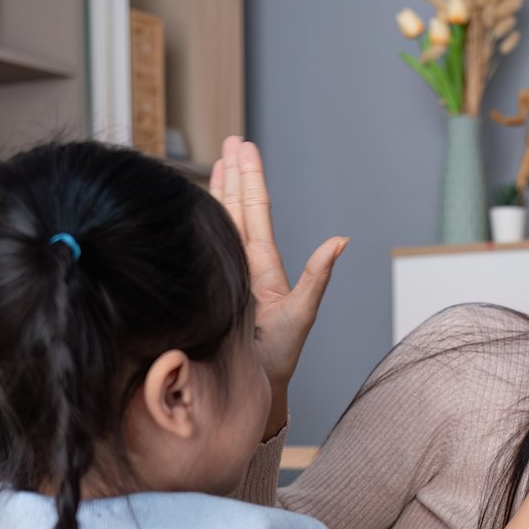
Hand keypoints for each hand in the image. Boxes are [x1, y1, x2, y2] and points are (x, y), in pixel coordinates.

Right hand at [208, 136, 346, 387]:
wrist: (251, 388)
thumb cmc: (277, 358)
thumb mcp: (301, 313)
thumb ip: (318, 276)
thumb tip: (342, 240)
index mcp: (264, 266)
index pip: (255, 213)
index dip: (250, 180)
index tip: (245, 149)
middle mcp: (242, 265)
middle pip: (236, 210)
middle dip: (233, 174)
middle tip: (231, 141)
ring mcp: (223, 274)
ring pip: (218, 224)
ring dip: (216, 191)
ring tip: (216, 159)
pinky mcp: (207, 287)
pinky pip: (199, 248)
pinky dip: (195, 223)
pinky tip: (187, 204)